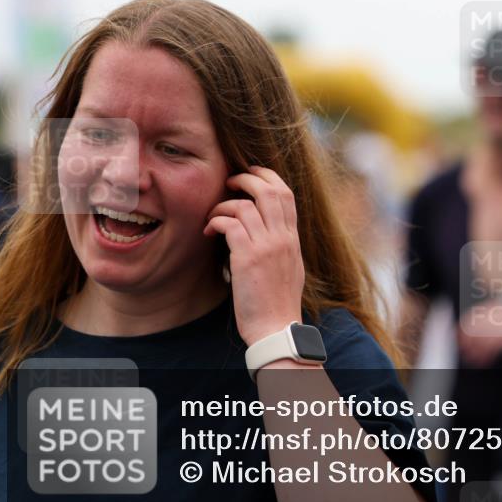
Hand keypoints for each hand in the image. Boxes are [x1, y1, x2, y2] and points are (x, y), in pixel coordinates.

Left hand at [203, 166, 303, 345]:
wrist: (276, 327)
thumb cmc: (278, 301)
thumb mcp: (290, 266)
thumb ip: (282, 244)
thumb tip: (268, 228)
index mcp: (293, 238)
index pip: (286, 194)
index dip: (268, 177)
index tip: (251, 174)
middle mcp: (283, 238)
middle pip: (269, 190)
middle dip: (246, 178)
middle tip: (229, 181)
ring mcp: (267, 246)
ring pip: (245, 204)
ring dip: (223, 204)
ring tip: (212, 215)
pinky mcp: (248, 258)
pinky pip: (230, 224)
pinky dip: (216, 221)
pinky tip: (208, 231)